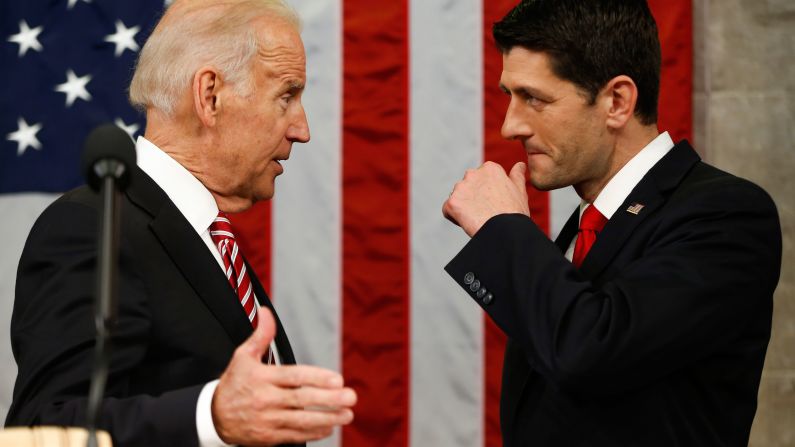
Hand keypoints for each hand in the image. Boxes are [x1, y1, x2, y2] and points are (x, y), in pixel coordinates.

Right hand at [212, 308, 355, 445]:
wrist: (214, 417)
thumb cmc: (234, 383)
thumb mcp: (243, 356)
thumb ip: (261, 335)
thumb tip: (266, 312)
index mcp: (262, 378)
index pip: (294, 377)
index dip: (317, 378)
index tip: (338, 380)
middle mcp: (266, 399)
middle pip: (301, 399)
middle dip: (329, 399)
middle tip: (350, 397)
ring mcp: (267, 420)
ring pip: (301, 421)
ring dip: (327, 418)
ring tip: (347, 414)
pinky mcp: (268, 437)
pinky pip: (295, 436)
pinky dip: (313, 433)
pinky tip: (329, 427)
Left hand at [442, 161, 529, 235]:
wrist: (506, 231)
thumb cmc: (515, 213)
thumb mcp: (519, 191)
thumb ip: (517, 176)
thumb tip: (519, 165)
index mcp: (490, 168)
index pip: (480, 179)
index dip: (486, 194)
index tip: (494, 204)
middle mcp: (472, 173)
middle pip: (467, 187)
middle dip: (472, 198)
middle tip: (486, 212)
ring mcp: (460, 187)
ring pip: (457, 197)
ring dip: (463, 207)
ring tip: (478, 218)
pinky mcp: (452, 202)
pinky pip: (448, 210)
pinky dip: (454, 217)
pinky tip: (467, 223)